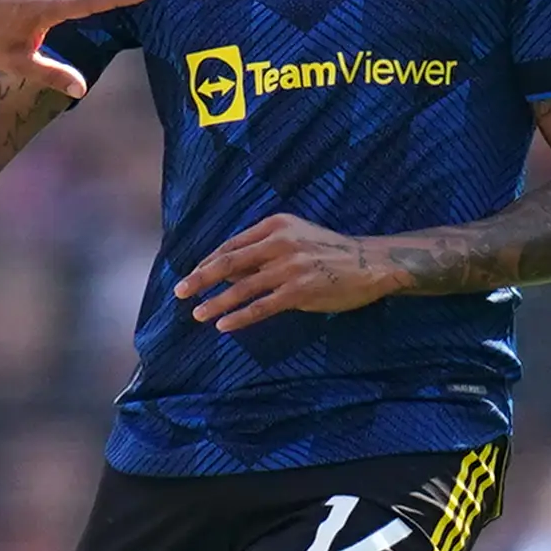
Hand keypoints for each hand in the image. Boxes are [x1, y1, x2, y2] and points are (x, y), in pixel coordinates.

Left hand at [175, 214, 401, 329]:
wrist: (371, 263)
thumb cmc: (329, 252)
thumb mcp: (295, 238)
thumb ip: (262, 251)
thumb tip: (226, 272)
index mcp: (275, 226)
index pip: (231, 245)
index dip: (207, 263)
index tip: (191, 277)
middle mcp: (280, 243)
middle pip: (229, 262)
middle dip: (200, 278)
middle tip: (179, 293)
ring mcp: (290, 267)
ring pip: (242, 287)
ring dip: (216, 302)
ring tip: (198, 314)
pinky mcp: (300, 290)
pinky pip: (262, 306)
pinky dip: (240, 316)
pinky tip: (224, 325)